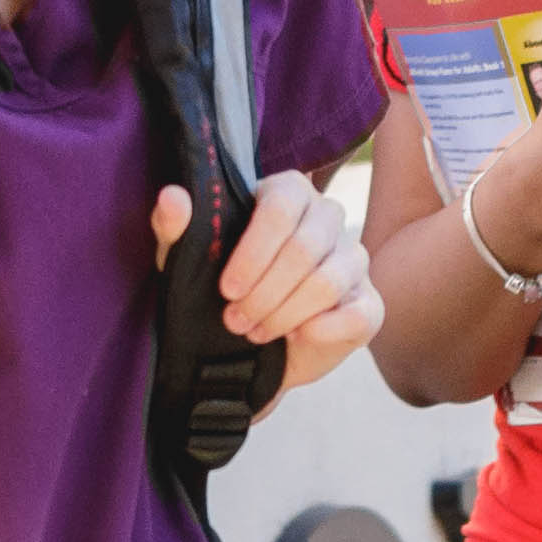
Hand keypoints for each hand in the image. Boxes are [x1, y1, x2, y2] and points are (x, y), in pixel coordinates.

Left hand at [168, 169, 384, 394]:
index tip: (227, 289)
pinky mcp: (368, 302)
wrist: (242, 349)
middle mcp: (326, 217)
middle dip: (264, 293)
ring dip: (285, 314)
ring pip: (328, 281)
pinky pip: (358, 314)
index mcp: (287, 192)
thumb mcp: (184, 260)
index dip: (254, 252)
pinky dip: (322, 331)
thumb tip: (173, 197)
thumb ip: (174, 226)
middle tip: (234, 320)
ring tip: (255, 331)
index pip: (281, 207)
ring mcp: (353, 258)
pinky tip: (295, 337)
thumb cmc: (215, 289)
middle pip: (304, 247)